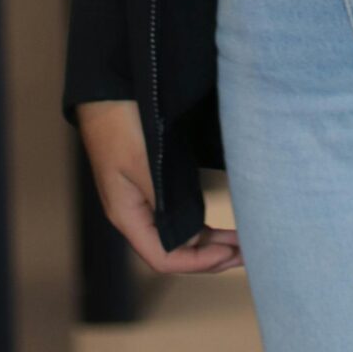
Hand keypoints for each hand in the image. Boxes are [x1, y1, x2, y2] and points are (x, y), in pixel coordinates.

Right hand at [75, 99, 242, 275]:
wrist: (106, 88)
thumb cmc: (120, 122)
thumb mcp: (145, 161)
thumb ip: (166, 202)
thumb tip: (192, 238)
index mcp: (127, 216)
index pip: (164, 259)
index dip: (199, 263)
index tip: (231, 253)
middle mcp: (134, 214)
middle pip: (174, 251)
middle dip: (210, 256)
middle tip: (247, 253)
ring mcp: (141, 200)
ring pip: (177, 235)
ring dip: (208, 242)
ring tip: (240, 242)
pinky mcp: (149, 184)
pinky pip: (176, 215)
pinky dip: (199, 223)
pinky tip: (218, 224)